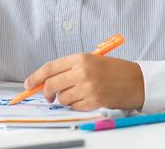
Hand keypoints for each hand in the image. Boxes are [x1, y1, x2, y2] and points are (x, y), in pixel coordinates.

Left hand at [25, 54, 144, 110]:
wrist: (135, 80)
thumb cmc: (114, 70)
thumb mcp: (91, 61)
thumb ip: (69, 68)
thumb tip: (46, 81)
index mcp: (80, 58)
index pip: (50, 68)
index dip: (35, 77)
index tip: (28, 84)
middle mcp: (82, 72)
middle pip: (51, 85)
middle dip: (46, 92)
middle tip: (48, 95)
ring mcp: (87, 87)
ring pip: (62, 98)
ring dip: (65, 98)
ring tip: (78, 93)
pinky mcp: (93, 101)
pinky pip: (74, 106)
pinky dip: (76, 105)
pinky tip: (87, 98)